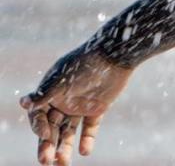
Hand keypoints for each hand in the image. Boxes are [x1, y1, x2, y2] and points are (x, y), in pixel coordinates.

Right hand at [19, 47, 132, 164]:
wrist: (114, 56)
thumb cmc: (84, 64)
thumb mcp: (62, 80)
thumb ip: (44, 94)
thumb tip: (22, 103)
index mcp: (50, 95)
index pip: (38, 117)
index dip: (39, 128)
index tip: (45, 134)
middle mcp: (62, 103)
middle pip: (51, 129)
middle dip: (48, 145)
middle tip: (46, 161)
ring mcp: (80, 107)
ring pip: (68, 132)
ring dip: (65, 147)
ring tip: (63, 163)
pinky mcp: (97, 109)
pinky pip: (90, 129)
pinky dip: (87, 140)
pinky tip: (85, 152)